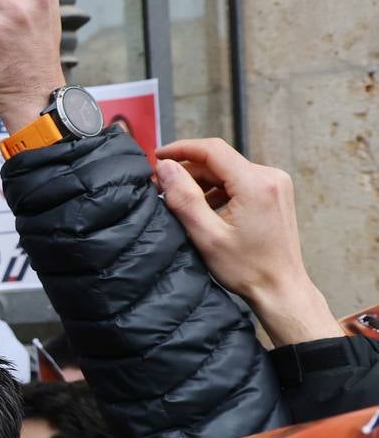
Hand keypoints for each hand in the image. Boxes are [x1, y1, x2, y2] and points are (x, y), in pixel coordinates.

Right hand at [154, 138, 341, 345]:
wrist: (280, 288)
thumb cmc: (247, 269)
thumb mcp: (206, 235)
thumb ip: (184, 198)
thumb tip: (165, 167)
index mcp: (256, 183)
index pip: (212, 150)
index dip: (181, 149)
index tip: (157, 156)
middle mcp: (270, 176)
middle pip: (219, 160)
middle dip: (188, 170)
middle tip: (162, 187)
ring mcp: (275, 184)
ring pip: (227, 170)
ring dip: (201, 181)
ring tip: (180, 202)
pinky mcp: (274, 193)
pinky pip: (239, 181)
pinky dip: (218, 189)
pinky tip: (204, 209)